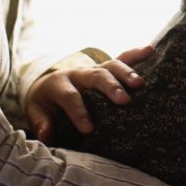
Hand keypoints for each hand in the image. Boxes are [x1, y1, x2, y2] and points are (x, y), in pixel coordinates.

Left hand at [25, 46, 152, 141]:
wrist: (47, 86)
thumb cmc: (44, 105)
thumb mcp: (35, 113)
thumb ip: (41, 123)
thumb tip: (46, 134)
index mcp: (58, 84)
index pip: (69, 96)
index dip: (78, 112)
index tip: (89, 129)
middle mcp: (77, 73)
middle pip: (95, 76)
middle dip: (110, 87)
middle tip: (124, 101)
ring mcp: (93, 69)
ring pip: (110, 66)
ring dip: (126, 73)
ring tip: (140, 84)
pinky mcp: (104, 69)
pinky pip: (121, 58)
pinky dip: (136, 54)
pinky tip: (150, 50)